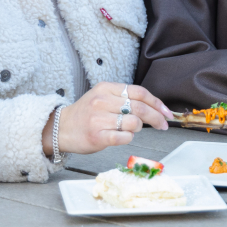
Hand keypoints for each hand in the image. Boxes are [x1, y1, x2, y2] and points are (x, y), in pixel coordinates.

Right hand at [46, 82, 172, 155]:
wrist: (60, 128)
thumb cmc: (86, 114)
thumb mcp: (102, 97)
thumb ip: (124, 98)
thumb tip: (154, 107)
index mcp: (105, 88)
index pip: (139, 92)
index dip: (156, 102)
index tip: (166, 112)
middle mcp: (102, 101)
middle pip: (140, 107)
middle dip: (156, 117)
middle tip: (163, 125)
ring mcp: (98, 119)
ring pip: (133, 122)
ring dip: (137, 128)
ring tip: (130, 129)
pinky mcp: (97, 136)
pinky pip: (124, 137)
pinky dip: (128, 138)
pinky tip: (122, 137)